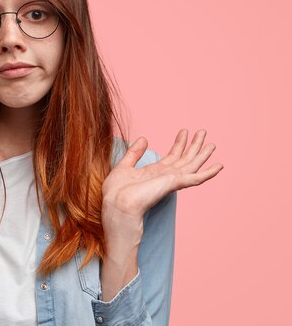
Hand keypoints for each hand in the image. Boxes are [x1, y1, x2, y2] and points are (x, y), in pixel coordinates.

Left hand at [102, 129, 222, 240]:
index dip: (179, 143)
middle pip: (184, 159)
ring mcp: (171, 180)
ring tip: (212, 143)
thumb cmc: (117, 191)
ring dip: (202, 154)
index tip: (184, 131)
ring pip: (192, 165)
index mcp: (154, 173)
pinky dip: (208, 173)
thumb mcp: (124, 166)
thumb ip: (134, 153)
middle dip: (194, 145)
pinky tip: (219, 166)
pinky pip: (195, 178)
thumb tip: (144, 138)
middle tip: (202, 131)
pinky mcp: (174, 183)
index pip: (171, 156)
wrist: (117, 203)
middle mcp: (165, 177)